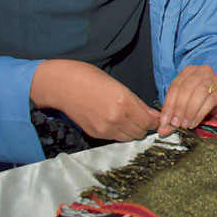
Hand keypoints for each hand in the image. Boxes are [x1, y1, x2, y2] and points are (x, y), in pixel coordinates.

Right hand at [31, 59, 159, 141]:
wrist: (62, 85)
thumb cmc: (89, 78)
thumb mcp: (119, 85)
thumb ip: (137, 103)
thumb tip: (153, 115)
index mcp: (124, 103)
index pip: (149, 122)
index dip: (154, 120)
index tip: (154, 117)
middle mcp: (116, 119)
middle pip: (140, 133)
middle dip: (144, 126)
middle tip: (142, 117)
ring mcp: (105, 129)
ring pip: (129, 138)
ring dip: (132, 131)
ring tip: (128, 119)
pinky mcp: (95, 134)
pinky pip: (115, 138)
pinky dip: (119, 132)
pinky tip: (115, 120)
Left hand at [157, 65, 216, 136]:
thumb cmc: (200, 102)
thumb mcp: (184, 105)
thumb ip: (173, 115)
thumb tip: (162, 129)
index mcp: (189, 71)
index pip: (175, 85)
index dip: (168, 103)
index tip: (165, 120)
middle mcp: (202, 72)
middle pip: (186, 88)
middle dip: (179, 108)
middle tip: (175, 123)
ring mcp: (215, 80)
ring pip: (198, 93)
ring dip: (189, 111)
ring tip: (185, 124)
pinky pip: (210, 101)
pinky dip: (199, 114)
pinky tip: (194, 122)